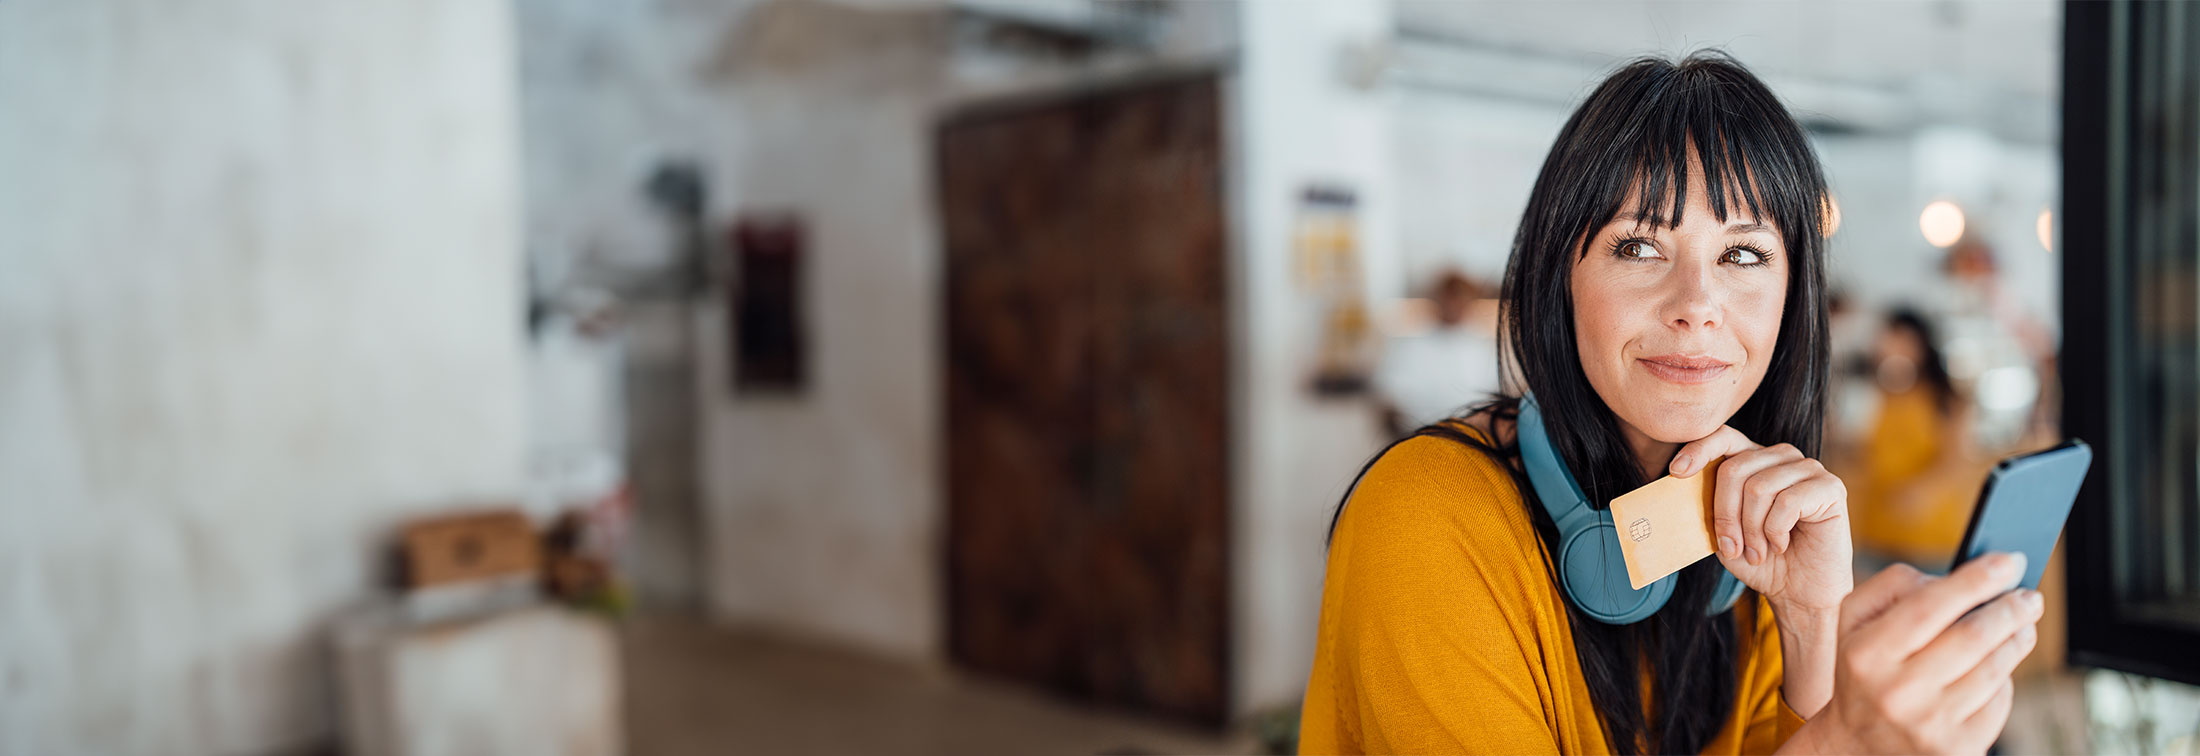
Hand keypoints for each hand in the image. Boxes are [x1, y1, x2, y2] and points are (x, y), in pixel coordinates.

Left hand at [1669, 427, 1853, 612]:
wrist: (1798, 592)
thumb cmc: (1761, 560)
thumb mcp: (1724, 533)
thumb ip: (1707, 507)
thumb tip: (1680, 482)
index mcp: (1755, 460)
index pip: (1724, 437)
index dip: (1699, 449)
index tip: (1676, 471)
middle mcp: (1782, 457)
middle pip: (1735, 469)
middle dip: (1725, 515)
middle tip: (1732, 547)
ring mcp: (1808, 468)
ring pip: (1759, 487)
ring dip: (1752, 530)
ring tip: (1759, 551)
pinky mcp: (1830, 487)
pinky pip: (1787, 502)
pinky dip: (1775, 531)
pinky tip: (1782, 544)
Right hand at [1785, 554, 2043, 754]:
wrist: (1856, 745)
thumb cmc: (1864, 671)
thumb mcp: (1853, 623)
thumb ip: (1893, 586)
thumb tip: (1955, 579)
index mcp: (1866, 654)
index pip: (1930, 606)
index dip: (1976, 580)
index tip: (2010, 561)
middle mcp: (1896, 692)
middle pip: (1973, 637)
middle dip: (2011, 609)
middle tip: (2029, 596)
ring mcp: (1929, 726)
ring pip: (1994, 670)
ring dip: (2017, 639)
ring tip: (2023, 623)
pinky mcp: (1957, 750)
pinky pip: (1998, 702)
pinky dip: (2004, 678)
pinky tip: (1998, 667)